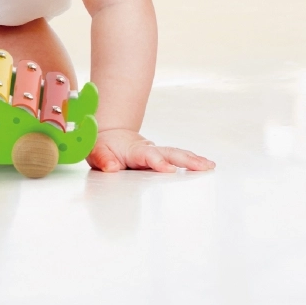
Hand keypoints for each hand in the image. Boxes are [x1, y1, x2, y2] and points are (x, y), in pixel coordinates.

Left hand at [87, 128, 214, 172]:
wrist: (109, 135)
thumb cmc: (102, 144)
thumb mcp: (95, 150)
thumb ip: (102, 158)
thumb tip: (111, 167)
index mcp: (133, 150)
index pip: (147, 155)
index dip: (157, 161)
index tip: (168, 169)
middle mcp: (148, 149)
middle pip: (169, 152)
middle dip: (186, 159)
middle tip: (204, 166)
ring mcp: (156, 153)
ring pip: (176, 154)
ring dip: (193, 160)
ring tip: (210, 166)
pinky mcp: (160, 158)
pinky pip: (177, 159)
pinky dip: (191, 162)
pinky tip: (205, 166)